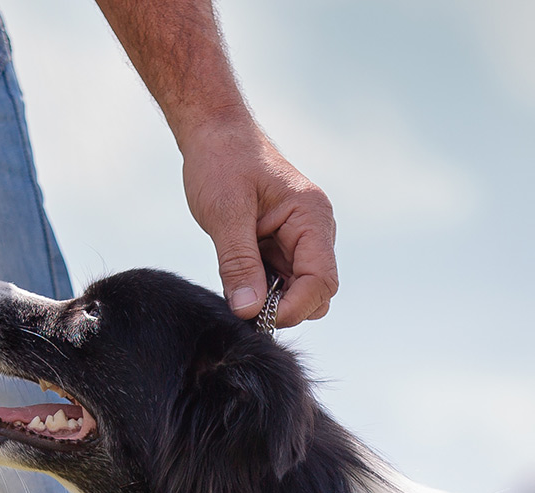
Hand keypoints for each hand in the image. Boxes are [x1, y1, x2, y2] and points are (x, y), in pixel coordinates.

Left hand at [177, 116, 337, 327]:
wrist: (213, 131)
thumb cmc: (221, 160)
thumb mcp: (225, 213)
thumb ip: (238, 264)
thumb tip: (249, 311)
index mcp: (311, 217)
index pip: (321, 280)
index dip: (294, 307)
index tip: (259, 318)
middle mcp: (315, 230)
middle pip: (317, 291)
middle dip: (285, 307)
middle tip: (244, 305)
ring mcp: (301, 238)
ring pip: (299, 290)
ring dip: (272, 299)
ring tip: (238, 285)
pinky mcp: (284, 244)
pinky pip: (282, 279)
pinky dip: (262, 288)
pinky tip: (239, 275)